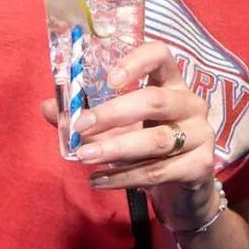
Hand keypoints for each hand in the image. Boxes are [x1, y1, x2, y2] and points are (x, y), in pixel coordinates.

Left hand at [41, 42, 220, 220]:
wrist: (182, 192)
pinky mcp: (201, 166)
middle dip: (113, 114)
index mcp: (171, 83)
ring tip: (84, 157)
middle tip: (80, 127)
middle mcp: (190, 103)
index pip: (161, 55)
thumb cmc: (146, 149)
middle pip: (154, 100)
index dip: (136, 61)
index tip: (109, 79)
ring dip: (115, 148)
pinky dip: (124, 178)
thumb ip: (88, 118)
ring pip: (156, 141)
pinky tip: (99, 181)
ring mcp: (201, 134)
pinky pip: (158, 172)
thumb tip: (47, 108)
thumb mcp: (117, 129)